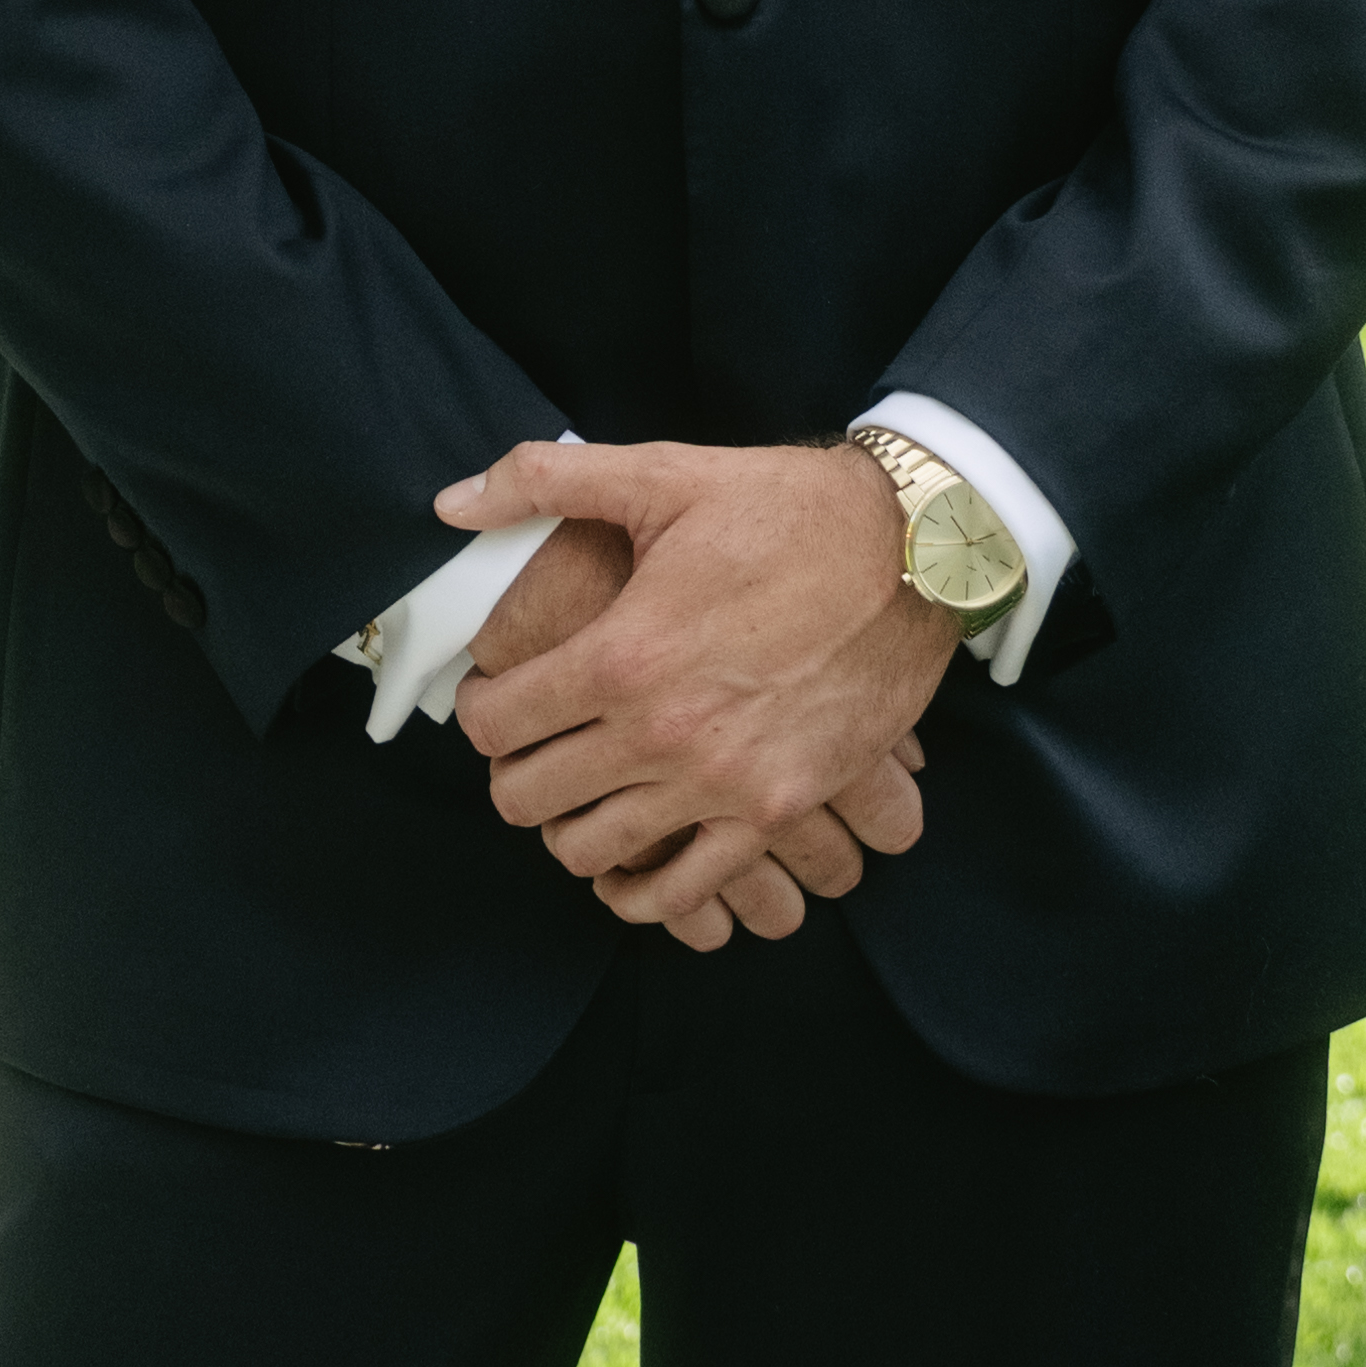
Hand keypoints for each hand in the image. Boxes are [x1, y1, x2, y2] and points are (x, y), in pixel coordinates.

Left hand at [445, 434, 949, 948]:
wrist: (916, 553)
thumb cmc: (787, 510)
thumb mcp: (662, 474)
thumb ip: (543, 480)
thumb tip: (449, 501)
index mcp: (621, 655)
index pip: (496, 724)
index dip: (479, 710)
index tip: (494, 696)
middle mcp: (661, 734)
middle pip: (527, 799)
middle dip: (513, 770)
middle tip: (531, 743)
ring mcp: (720, 784)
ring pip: (590, 850)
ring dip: (568, 825)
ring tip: (581, 787)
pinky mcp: (775, 811)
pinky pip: (682, 892)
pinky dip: (642, 890)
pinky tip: (629, 862)